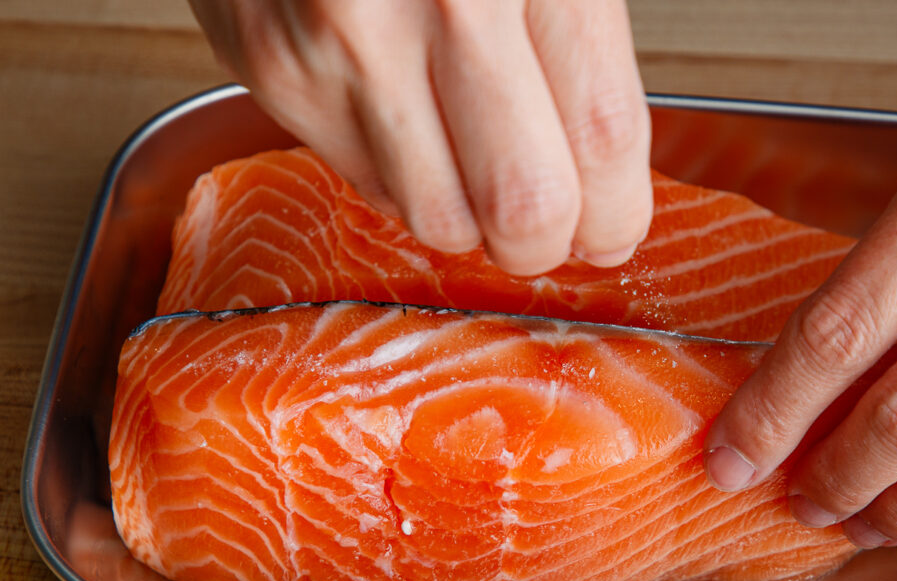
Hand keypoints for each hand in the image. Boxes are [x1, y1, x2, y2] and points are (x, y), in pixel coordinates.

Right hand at [188, 0, 651, 274]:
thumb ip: (577, 37)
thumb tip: (605, 172)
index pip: (602, 133)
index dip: (619, 208)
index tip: (615, 224)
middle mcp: (440, 0)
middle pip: (523, 205)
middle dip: (546, 241)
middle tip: (551, 225)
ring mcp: (347, 42)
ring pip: (440, 221)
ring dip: (473, 219)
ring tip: (475, 170)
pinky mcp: (277, 70)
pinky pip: (367, 185)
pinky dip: (403, 179)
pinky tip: (409, 122)